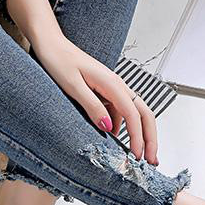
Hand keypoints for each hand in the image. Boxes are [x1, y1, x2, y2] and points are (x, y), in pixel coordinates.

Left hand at [33, 34, 158, 164]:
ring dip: (140, 133)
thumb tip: (108, 127)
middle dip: (150, 138)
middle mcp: (117, 85)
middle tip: (152, 160)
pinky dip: (123, 126)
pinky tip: (116, 137)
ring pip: (136, 113)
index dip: (138, 137)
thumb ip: (92, 106)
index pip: (133, 115)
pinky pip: (120, 111)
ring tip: (139, 154)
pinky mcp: (106, 91)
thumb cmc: (59, 61)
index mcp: (112, 84)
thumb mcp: (73, 86)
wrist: (51, 44)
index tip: (138, 156)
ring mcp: (113, 88)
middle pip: (144, 114)